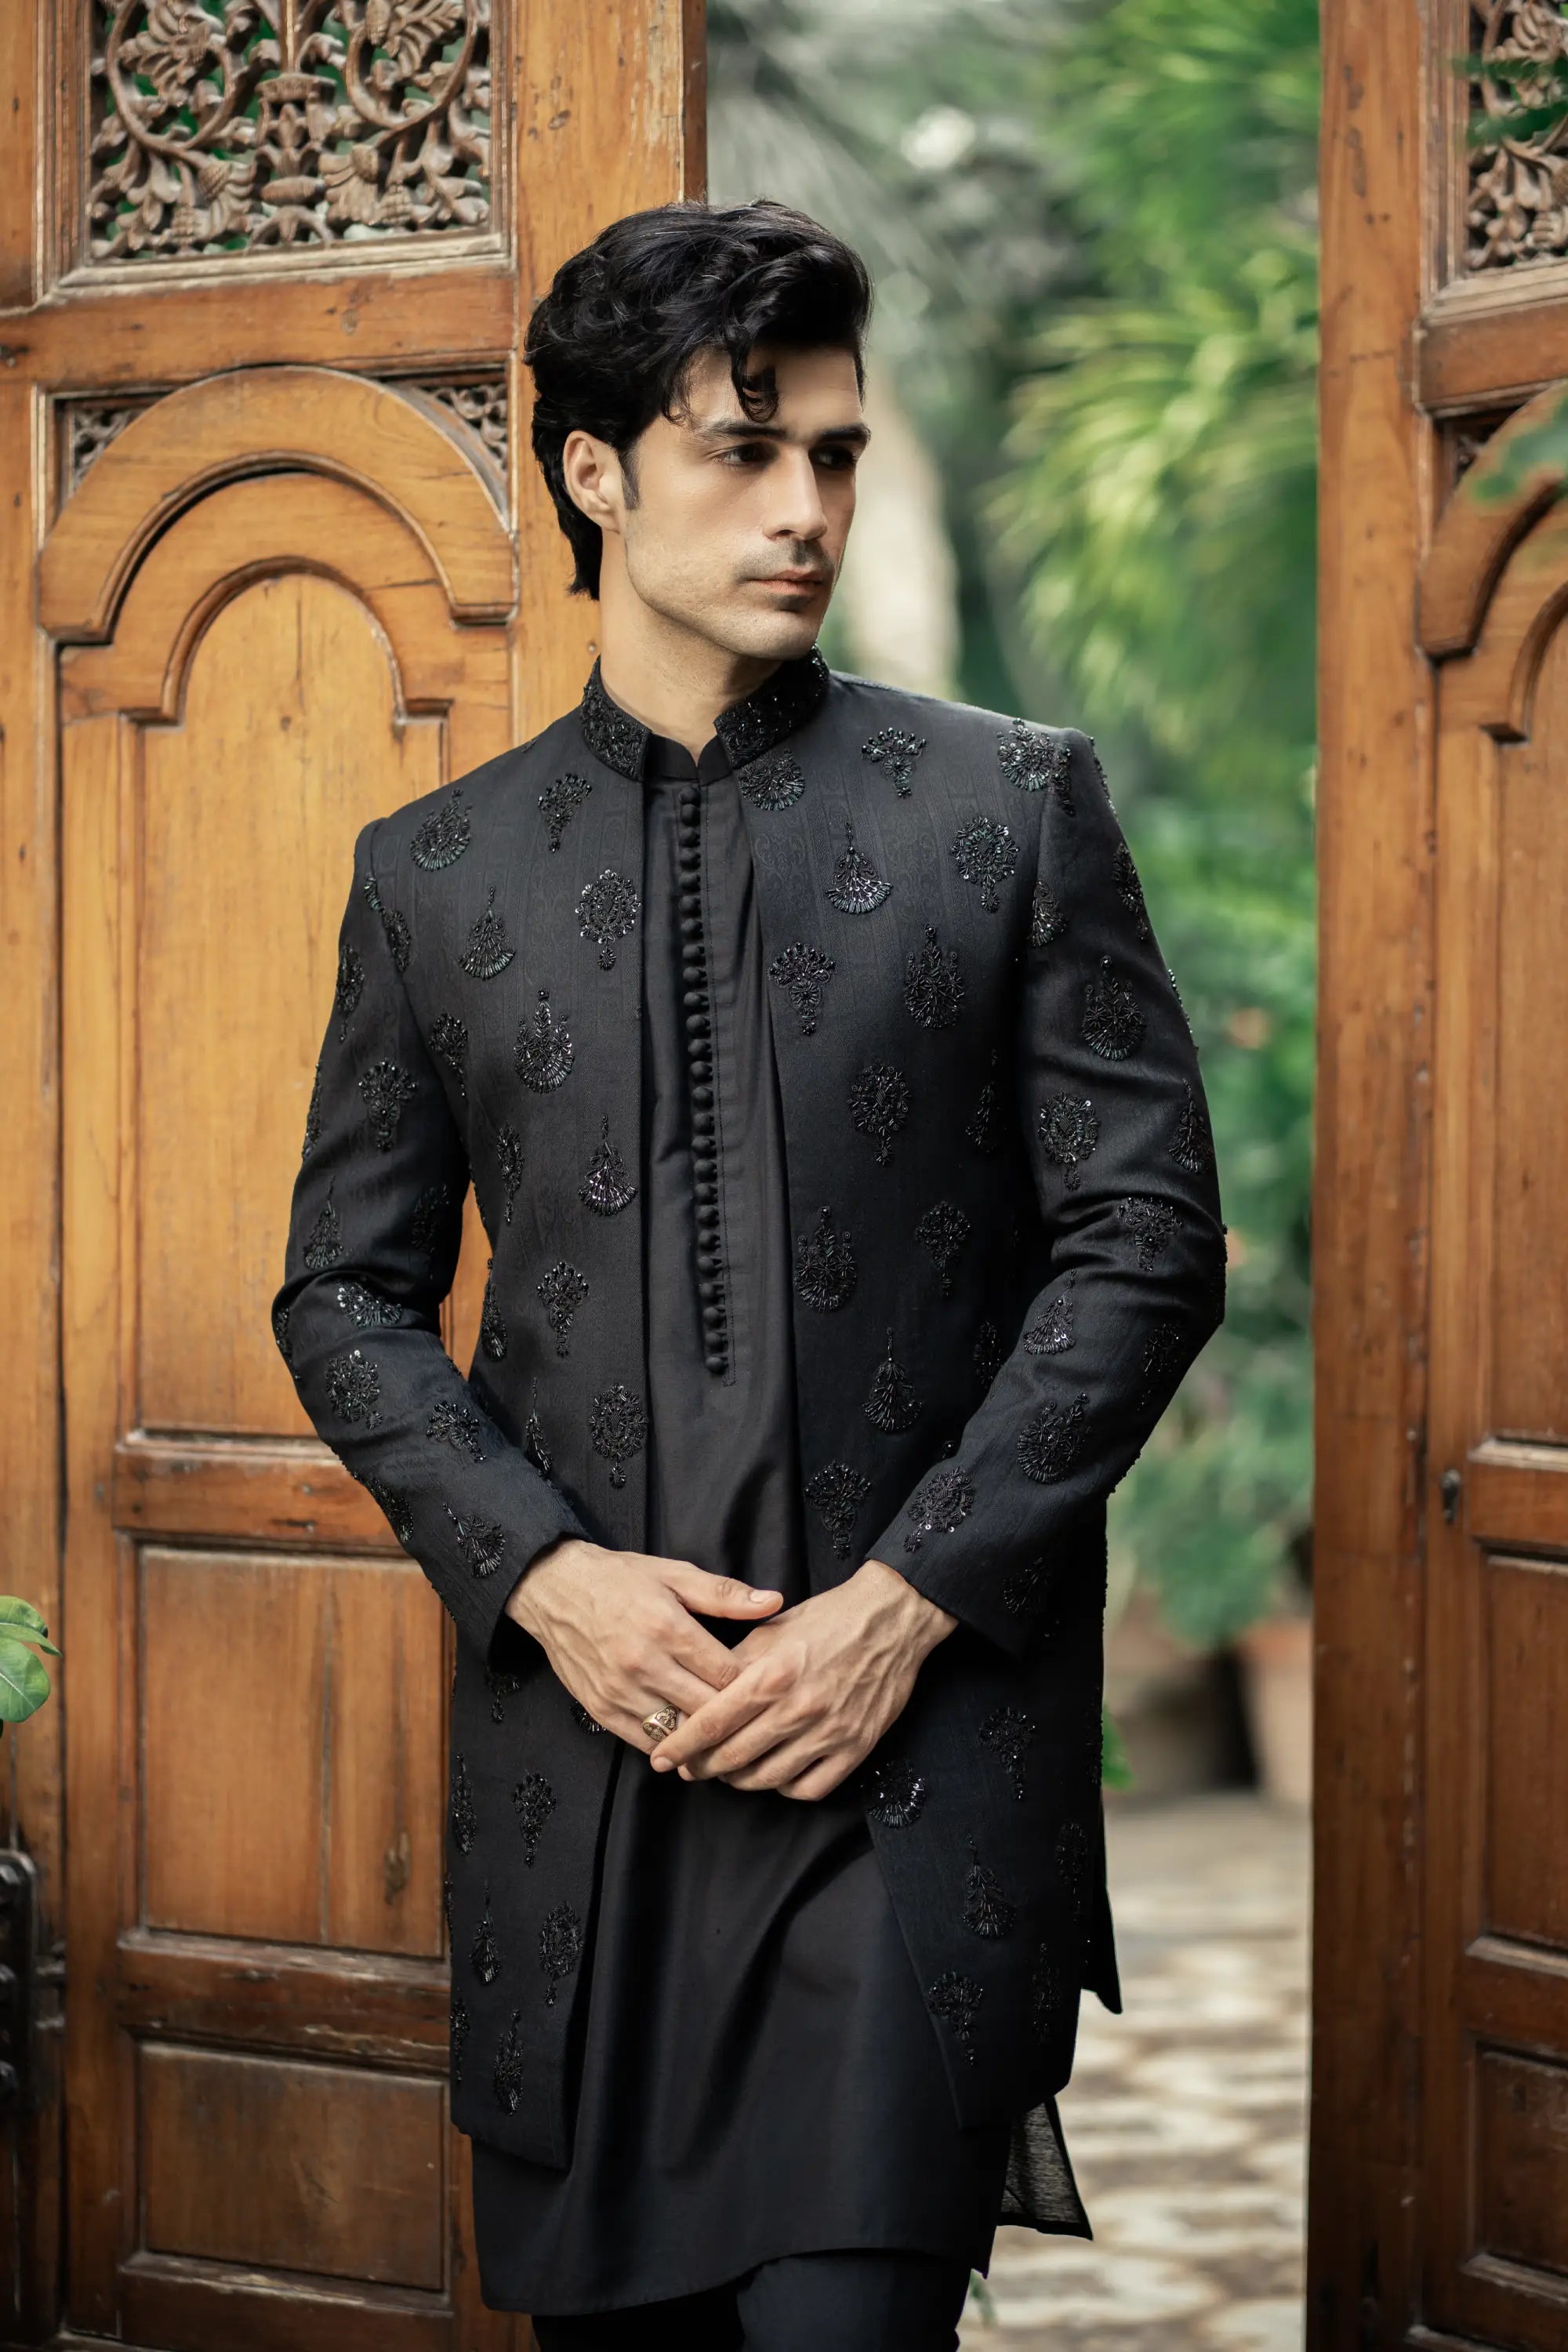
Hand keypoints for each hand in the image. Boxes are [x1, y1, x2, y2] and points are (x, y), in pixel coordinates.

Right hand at [504, 1537, 782, 1751]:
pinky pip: (646, 1742)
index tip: (770, 1687)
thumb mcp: (675, 1575)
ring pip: (678, 1733)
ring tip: (730, 1735)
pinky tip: (690, 1738)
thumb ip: (725, 1594)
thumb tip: (774, 1602)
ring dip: (705, 1737)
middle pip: (707, 1709)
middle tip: (759, 1719)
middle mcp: (642, 1664)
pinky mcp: (601, 1710)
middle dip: (737, 1716)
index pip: (727, 1674)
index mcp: (667, 1627)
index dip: (755, 1684)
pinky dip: (671, 1744)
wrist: (554, 1590)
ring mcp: (619, 1692)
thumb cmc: (620, 1579)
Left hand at [647, 1558, 956, 1800]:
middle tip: (691, 1768)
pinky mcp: (856, 1748)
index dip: (682, 1746)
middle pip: (734, 1757)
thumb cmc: (827, 1620)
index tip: (663, 1759)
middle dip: (703, 1768)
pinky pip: (809, 1788)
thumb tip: (700, 1695)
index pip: (712, 1723)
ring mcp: (829, 1733)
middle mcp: (798, 1708)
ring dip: (740, 1780)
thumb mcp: (772, 1630)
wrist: (891, 1620)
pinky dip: (785, 1788)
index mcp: (772, 1675)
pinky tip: (775, 1774)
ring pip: (768, 1779)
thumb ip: (734, 1663)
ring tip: (729, 1771)